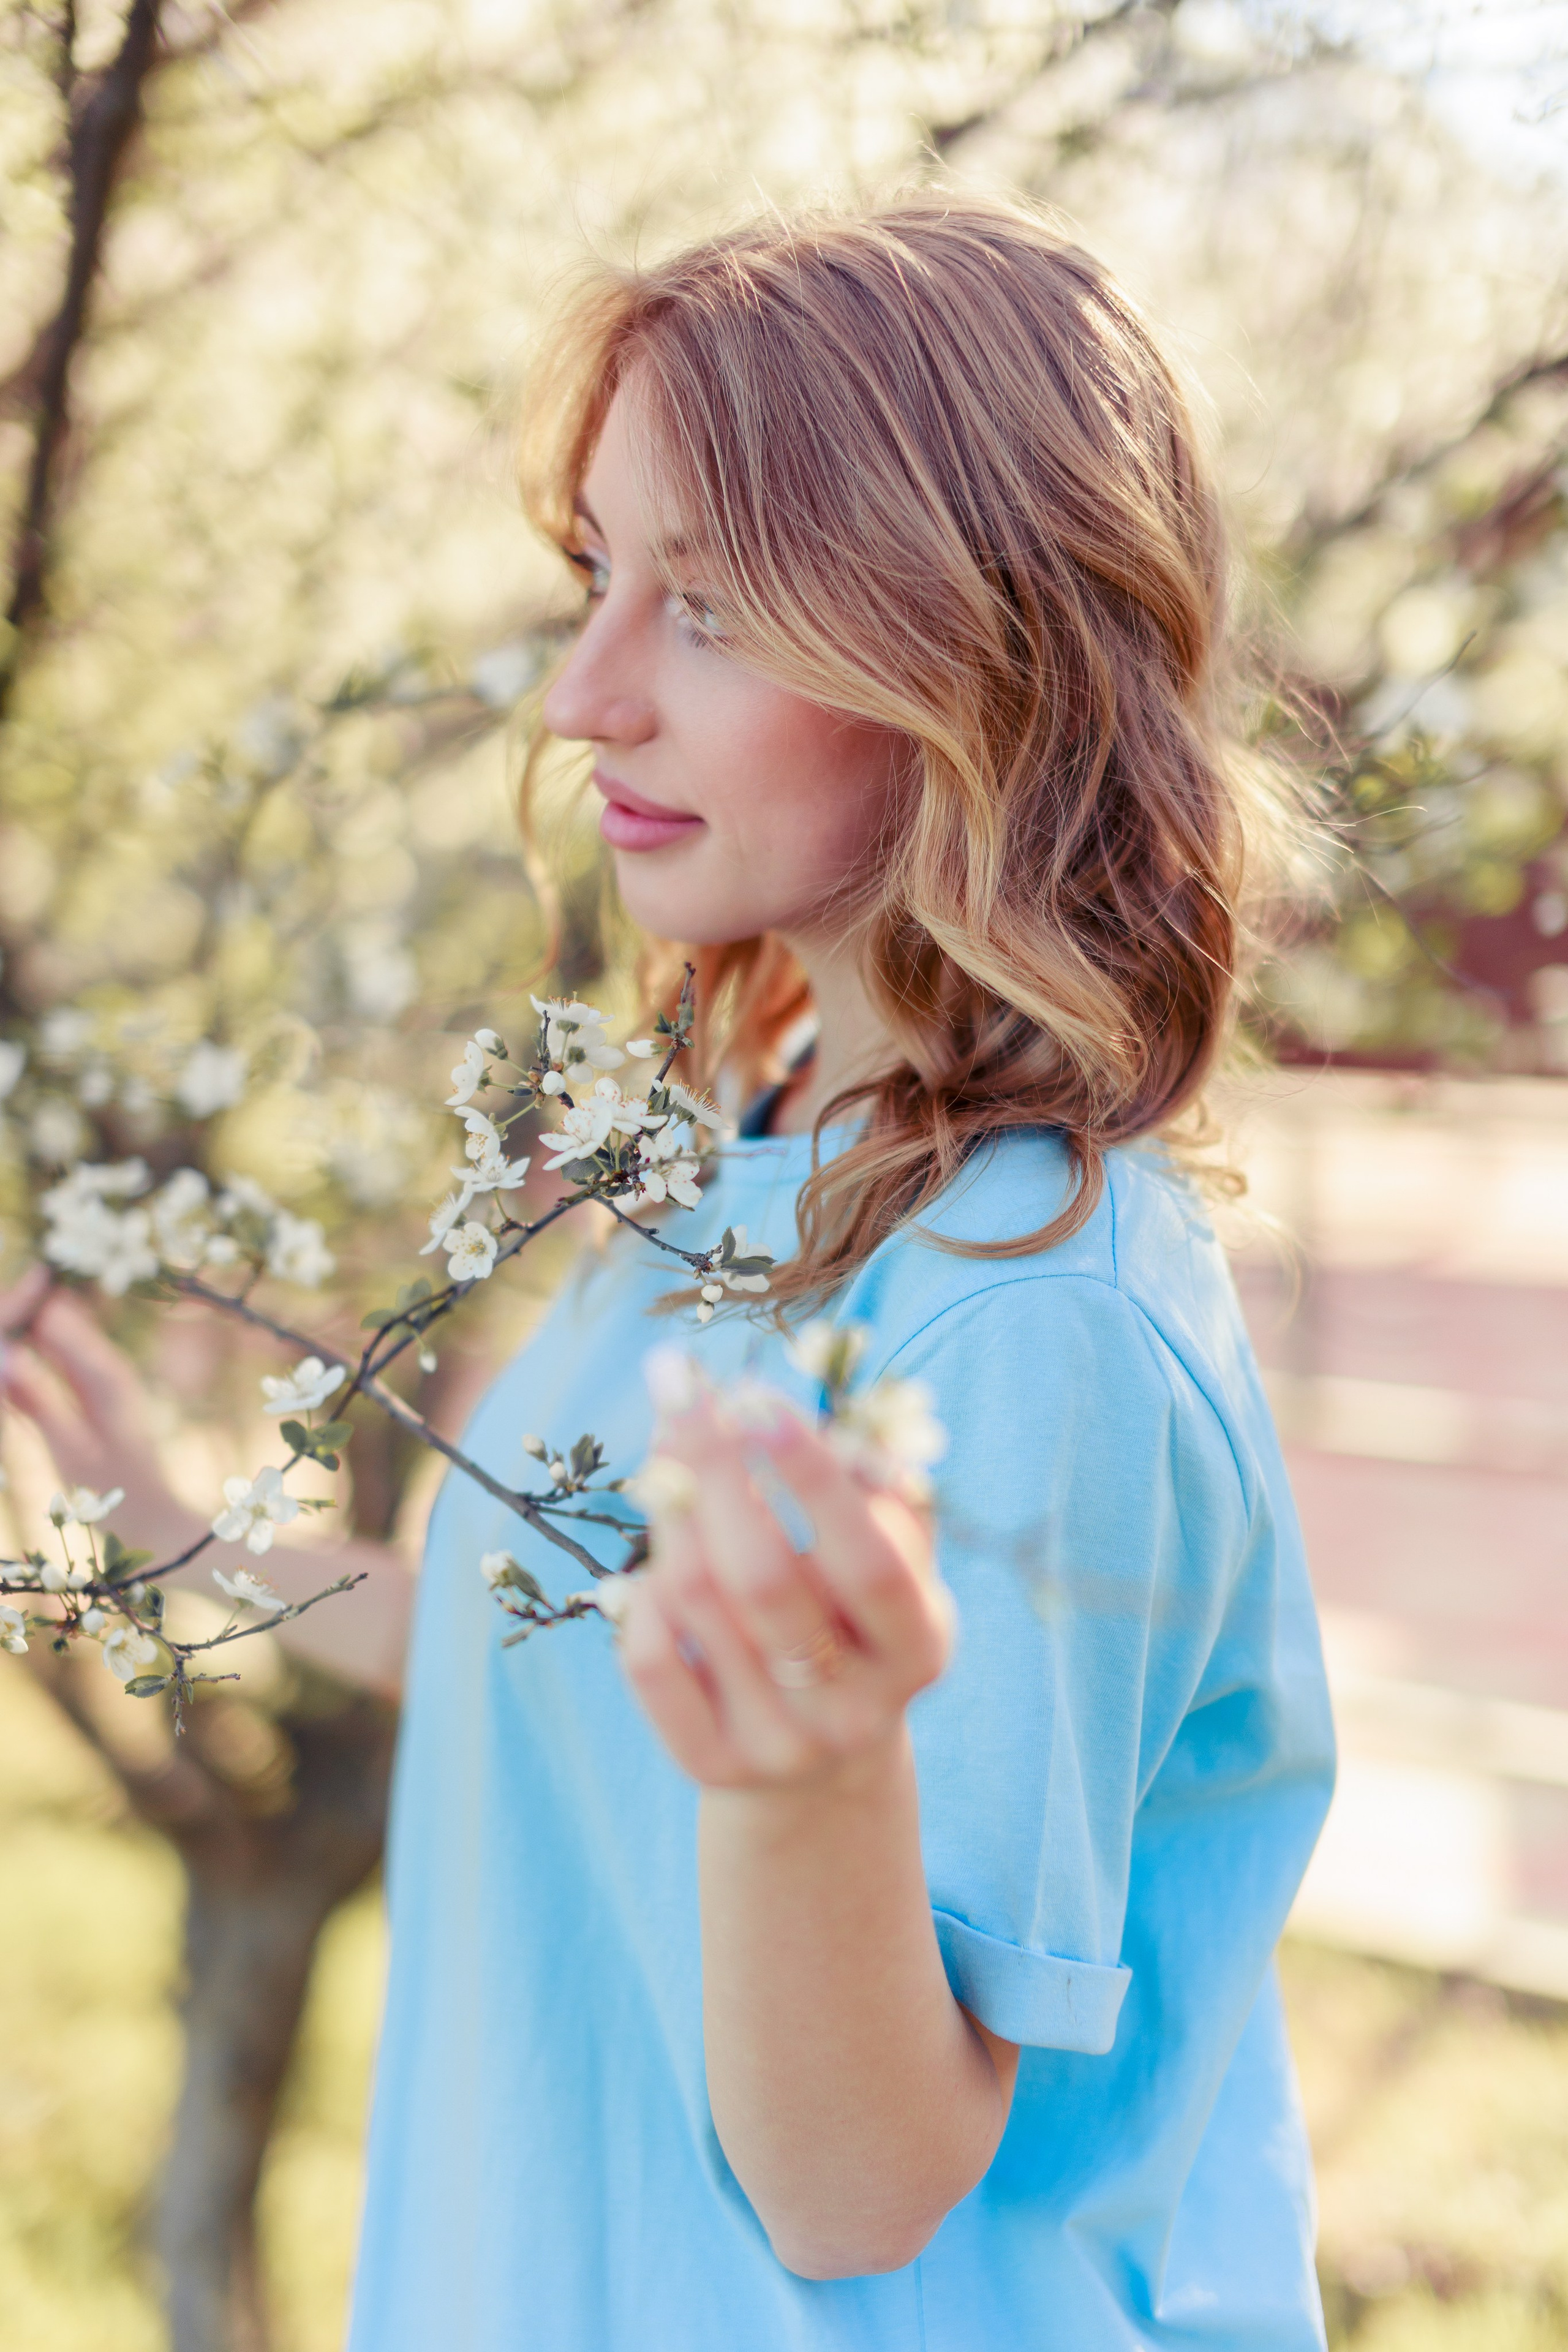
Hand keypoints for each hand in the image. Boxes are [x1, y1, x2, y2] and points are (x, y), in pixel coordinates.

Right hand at [0, 1268, 192, 1547]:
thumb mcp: (70, 1452)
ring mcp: (100, 1373)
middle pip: (50, 1316)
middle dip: (13, 1322)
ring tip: (5, 1369)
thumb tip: (5, 1357)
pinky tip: (12, 1380)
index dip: (14, 1312)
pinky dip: (29, 1363)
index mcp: (103, 1372)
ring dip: (19, 1340)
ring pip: (50, 1333)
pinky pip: (54, 1357)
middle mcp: (105, 1363)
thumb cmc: (115, 1494)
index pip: (52, 1314)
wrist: (154, 1517)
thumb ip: (38, 1403)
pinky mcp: (92, 1387)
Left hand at [618, 1385, 952, 1790]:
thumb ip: (873, 1481)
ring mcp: (780, 1744)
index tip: (758, 1399)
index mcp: (917, 1646)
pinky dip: (639, 1593)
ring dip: (670, 1508)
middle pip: (764, 1578)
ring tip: (665, 1453)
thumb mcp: (893, 1555)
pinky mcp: (710, 1763)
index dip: (813, 1479)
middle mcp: (854, 1708)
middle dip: (714, 1467)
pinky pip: (651, 1659)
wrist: (823, 1758)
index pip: (868, 1561)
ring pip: (698, 1602)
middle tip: (677, 1385)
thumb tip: (816, 1409)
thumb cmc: (854, 1614)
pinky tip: (651, 1555)